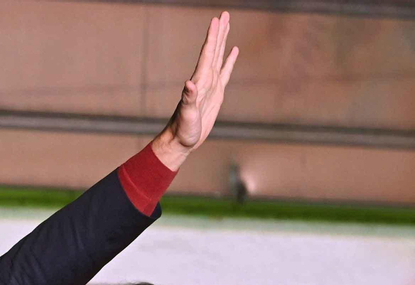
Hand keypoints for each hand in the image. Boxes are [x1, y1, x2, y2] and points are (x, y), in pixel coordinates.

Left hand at [153, 11, 239, 168]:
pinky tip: (233, 51)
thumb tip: (189, 84)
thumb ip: (188, 99)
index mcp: (199, 82)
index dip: (212, 37)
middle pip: (213, 50)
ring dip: (223, 40)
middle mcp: (204, 79)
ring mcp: (210, 85)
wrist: (181, 140)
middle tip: (225, 13)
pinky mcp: (216, 93)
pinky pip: (225, 72)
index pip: (207, 54)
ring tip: (227, 24)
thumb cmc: (182, 130)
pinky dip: (229, 60)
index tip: (216, 20)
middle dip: (219, 32)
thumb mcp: (186, 115)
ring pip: (219, 57)